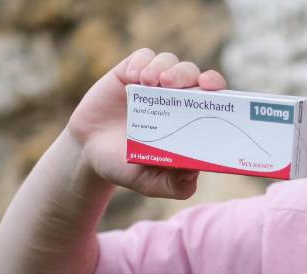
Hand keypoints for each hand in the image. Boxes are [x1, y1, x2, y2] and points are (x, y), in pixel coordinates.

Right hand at [65, 48, 227, 198]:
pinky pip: (144, 56)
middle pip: (193, 74)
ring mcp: (154, 84)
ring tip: (147, 82)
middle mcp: (176, 99)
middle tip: (171, 84)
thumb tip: (195, 173)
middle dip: (187, 74)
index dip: (217, 90)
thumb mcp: (150, 183)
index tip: (210, 89)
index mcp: (189, 121)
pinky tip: (131, 79)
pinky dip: (141, 62)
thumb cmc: (127, 167)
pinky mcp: (130, 72)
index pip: (213, 99)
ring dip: (164, 67)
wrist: (88, 152)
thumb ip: (174, 185)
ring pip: (170, 61)